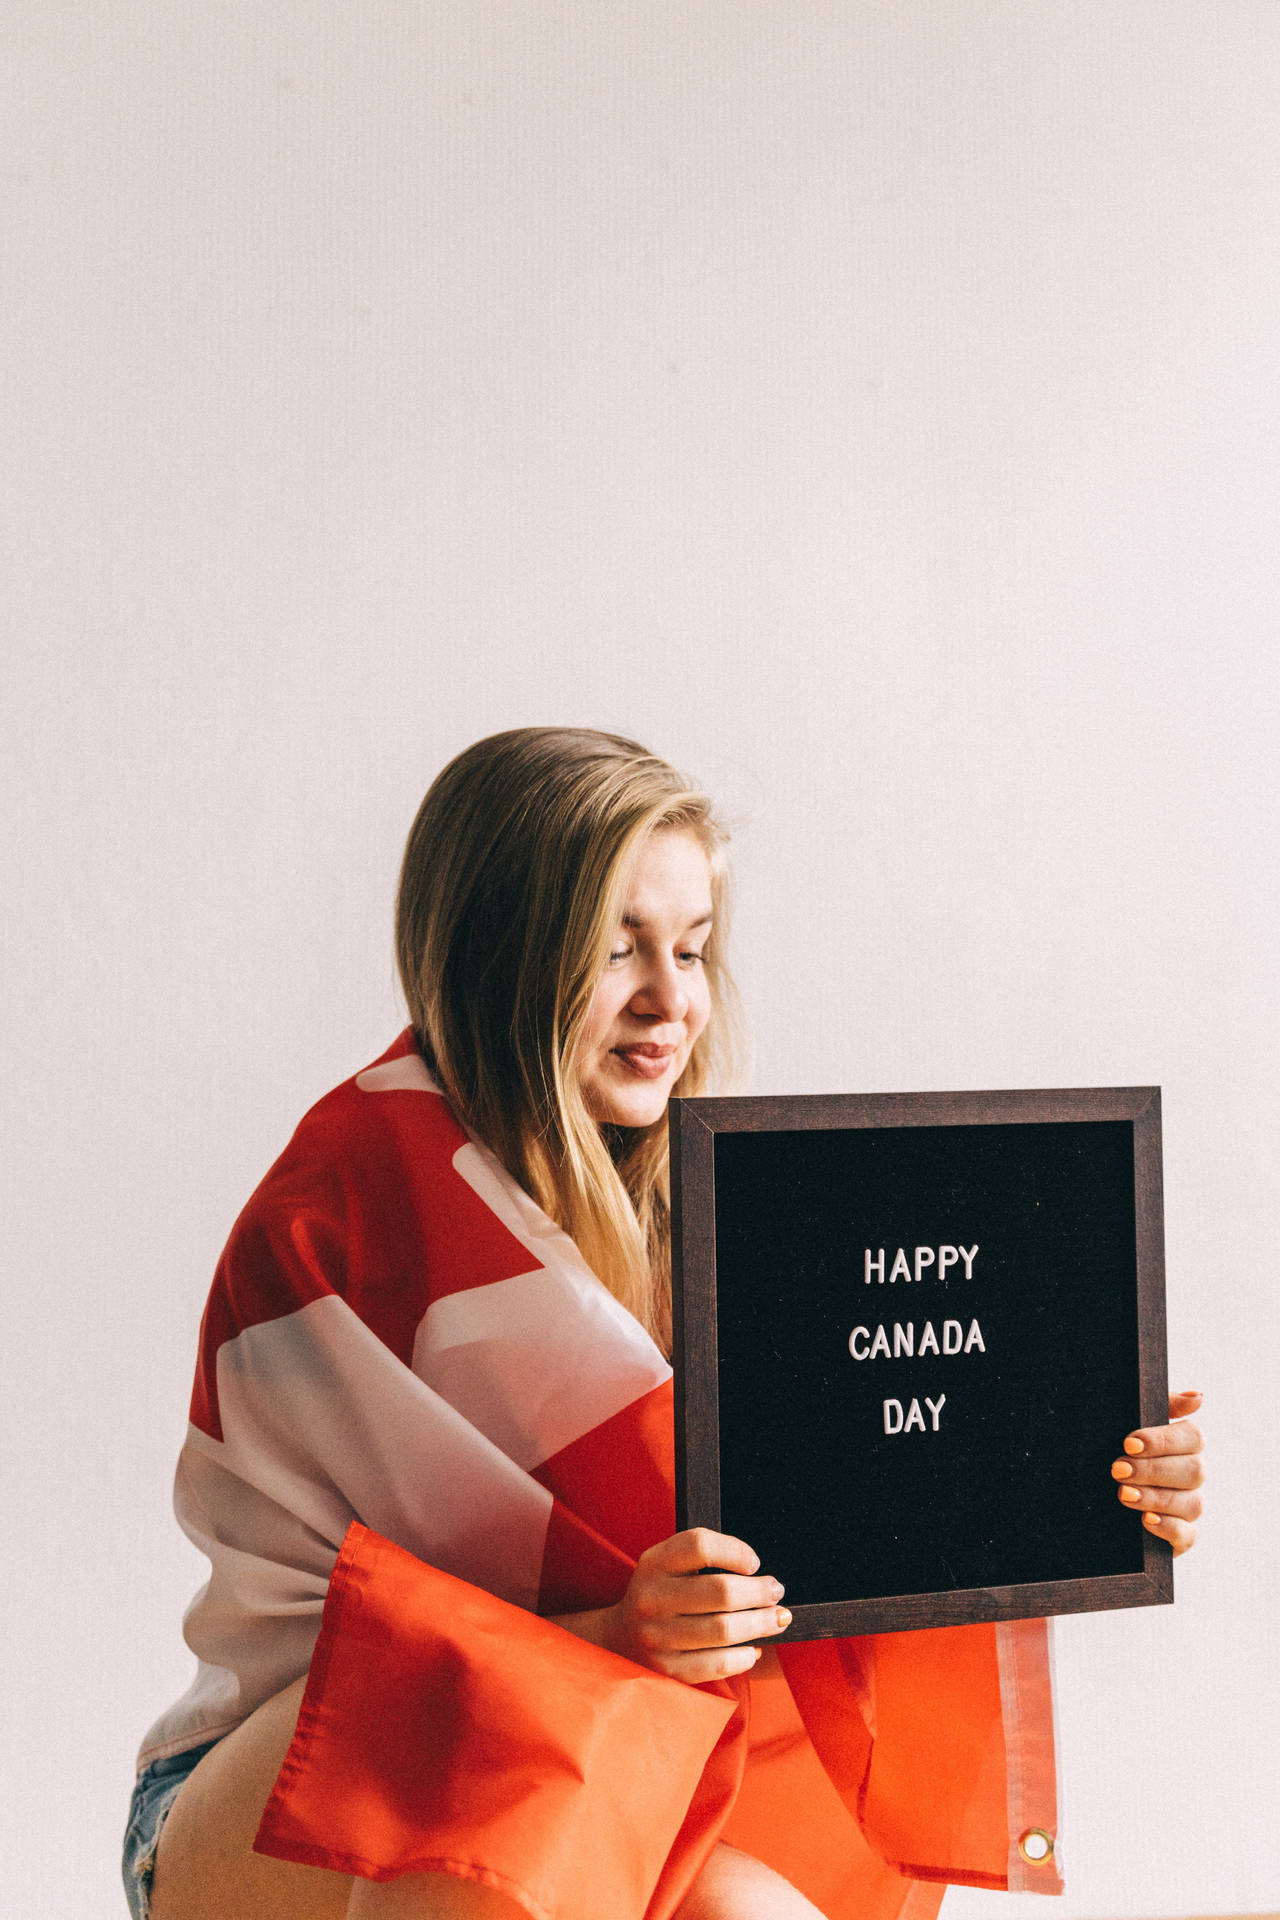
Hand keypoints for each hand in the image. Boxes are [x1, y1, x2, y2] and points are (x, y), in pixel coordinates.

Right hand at [553, 1529, 789, 1682]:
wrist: (618, 1640)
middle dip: (759, 1592)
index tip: (755, 1563)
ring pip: (724, 1630)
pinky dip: (744, 1656)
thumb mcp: (666, 1565)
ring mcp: (659, 1637)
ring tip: (777, 1619)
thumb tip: (756, 1573)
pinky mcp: (668, 1670)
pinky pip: (718, 1663)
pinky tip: (754, 1649)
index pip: (699, 1545)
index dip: (735, 1551)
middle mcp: (653, 1598)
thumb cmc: (658, 1595)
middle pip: (720, 1592)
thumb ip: (702, 1558)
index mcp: (654, 1564)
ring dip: (760, 1624)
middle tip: (776, 1592)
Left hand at [1111, 1389, 1204, 1554]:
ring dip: (1156, 1497)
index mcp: (1181, 1445)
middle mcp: (1190, 1475)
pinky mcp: (1179, 1537)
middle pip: (1195, 1470)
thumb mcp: (1125, 1423)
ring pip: (1192, 1503)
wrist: (1081, 1495)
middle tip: (1118, 1470)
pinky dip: (1169, 1528)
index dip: (1164, 1440)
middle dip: (1153, 1470)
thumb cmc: (1108, 1451)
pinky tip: (1146, 1521)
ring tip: (1123, 1495)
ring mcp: (1187, 1506)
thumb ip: (1161, 1406)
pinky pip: (1188, 1536)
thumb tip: (1198, 1398)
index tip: (1129, 1443)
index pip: (1194, 1437)